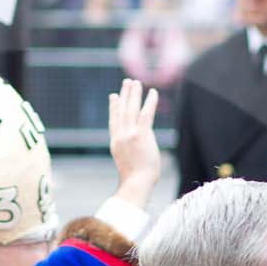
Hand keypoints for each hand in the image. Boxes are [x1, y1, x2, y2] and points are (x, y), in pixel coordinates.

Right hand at [108, 78, 161, 209]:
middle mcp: (120, 135)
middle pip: (121, 111)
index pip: (114, 121)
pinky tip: (153, 92)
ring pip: (131, 109)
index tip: (114, 96)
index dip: (114, 107)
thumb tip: (137, 155)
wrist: (136, 183)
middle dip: (124, 95)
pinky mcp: (141, 134)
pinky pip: (146, 113)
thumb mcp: (128, 164)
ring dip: (134, 94)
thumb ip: (130, 154)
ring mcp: (130, 134)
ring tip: (135, 82)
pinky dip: (149, 101)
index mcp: (115, 143)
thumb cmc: (135, 180)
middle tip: (126, 83)